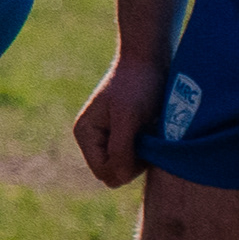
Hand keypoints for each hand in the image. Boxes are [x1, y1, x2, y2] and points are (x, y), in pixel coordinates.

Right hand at [72, 51, 169, 187]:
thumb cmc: (138, 85)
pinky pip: (135, 156)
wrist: (149, 59)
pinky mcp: (124, 133)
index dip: (126, 166)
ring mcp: (108, 136)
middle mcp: (93, 138)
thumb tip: (116, 180)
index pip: (104, 171)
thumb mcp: (129, 118)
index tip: (144, 145)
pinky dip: (148, 148)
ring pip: (127, 166)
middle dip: (135, 161)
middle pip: (114, 172)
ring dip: (144, 154)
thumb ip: (121, 149)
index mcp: (85, 134)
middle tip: (149, 137)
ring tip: (152, 131)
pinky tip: (153, 131)